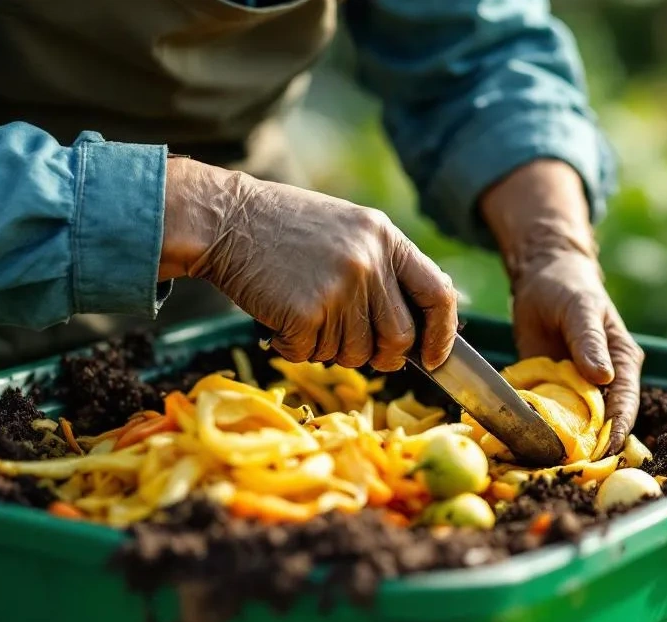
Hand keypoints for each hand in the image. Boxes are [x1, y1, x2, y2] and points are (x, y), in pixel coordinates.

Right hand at [159, 158, 457, 370]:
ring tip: (306, 317)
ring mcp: (340, 288)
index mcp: (385, 238)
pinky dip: (295, 348)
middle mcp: (369, 262)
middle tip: (354, 347)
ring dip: (330, 348)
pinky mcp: (306, 312)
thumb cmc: (285, 229)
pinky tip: (280, 321)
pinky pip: (313, 354)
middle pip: (399, 337)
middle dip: (382, 355)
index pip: (438, 294)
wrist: (225, 218)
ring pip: (355, 353)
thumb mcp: (349, 230)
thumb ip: (385, 268)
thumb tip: (417, 328)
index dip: (442, 334)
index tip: (433, 357)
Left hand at [480, 160, 642, 453]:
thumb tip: (604, 378)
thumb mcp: (579, 310)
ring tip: (543, 466)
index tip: (602, 453)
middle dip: (588, 448)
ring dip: (561, 445)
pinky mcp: (552, 392)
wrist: (539, 278)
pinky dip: (538, 431)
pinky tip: (522, 447)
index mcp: (622, 364)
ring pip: (574, 426)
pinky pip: (548, 416)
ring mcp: (577, 390)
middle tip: (568, 470)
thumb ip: (590, 342)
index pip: (625, 405)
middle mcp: (604, 383)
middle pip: (601, 424)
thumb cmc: (567, 287)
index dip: (616, 431)